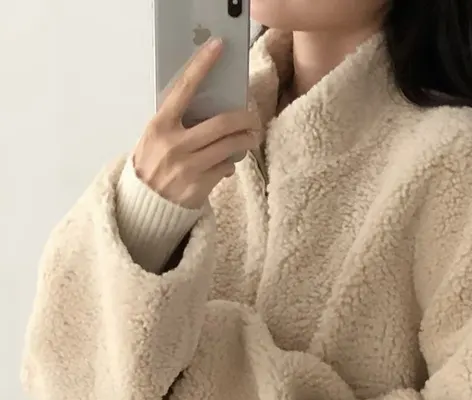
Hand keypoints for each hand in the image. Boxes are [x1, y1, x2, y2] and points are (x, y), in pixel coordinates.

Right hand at [133, 38, 259, 209]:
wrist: (144, 203)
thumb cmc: (152, 162)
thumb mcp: (155, 136)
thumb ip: (177, 121)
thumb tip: (210, 104)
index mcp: (161, 125)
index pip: (185, 88)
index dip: (202, 66)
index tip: (218, 47)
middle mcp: (175, 144)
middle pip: (222, 124)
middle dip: (244, 119)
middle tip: (252, 118)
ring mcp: (188, 167)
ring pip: (229, 147)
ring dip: (245, 140)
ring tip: (249, 137)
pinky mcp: (200, 187)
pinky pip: (226, 168)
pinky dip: (231, 162)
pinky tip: (228, 161)